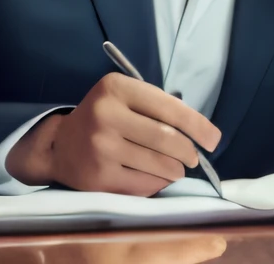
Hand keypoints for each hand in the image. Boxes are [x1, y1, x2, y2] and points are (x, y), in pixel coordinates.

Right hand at [6, 73, 222, 195]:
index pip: (169, 107)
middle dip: (189, 152)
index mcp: (116, 88)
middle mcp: (106, 115)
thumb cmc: (103, 118)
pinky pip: (145, 185)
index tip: (213, 139)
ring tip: (175, 168)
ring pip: (160, 165)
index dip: (198, 125)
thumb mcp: (124, 98)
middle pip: (168, 139)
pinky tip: (155, 178)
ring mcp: (101, 148)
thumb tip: (201, 132)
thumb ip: (157, 107)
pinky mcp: (99, 178)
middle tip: (192, 158)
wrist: (60, 146)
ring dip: (175, 170)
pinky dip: (158, 183)